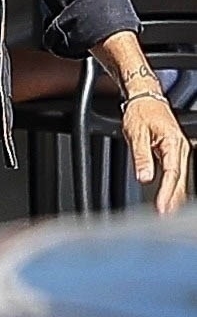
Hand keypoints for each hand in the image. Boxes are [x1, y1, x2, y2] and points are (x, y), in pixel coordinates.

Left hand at [122, 94, 191, 213]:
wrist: (145, 98)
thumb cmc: (140, 111)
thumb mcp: (136, 132)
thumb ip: (141, 156)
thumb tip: (144, 177)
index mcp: (172, 142)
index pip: (172, 173)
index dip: (167, 193)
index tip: (162, 208)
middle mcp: (179, 148)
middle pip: (179, 179)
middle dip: (173, 201)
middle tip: (165, 219)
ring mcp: (178, 151)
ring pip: (180, 179)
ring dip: (175, 197)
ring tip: (168, 215)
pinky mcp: (174, 153)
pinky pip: (176, 174)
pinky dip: (173, 188)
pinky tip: (170, 199)